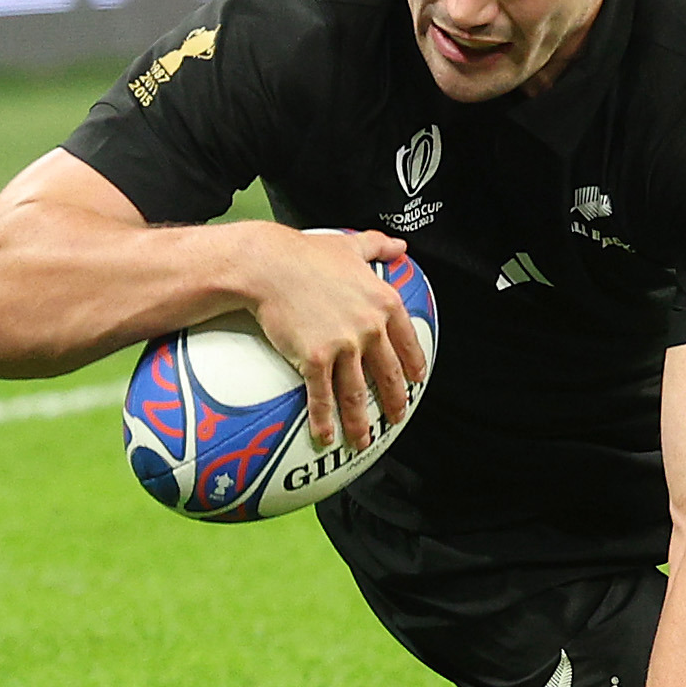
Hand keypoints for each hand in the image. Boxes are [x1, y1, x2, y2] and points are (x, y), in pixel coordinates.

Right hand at [239, 226, 424, 453]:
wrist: (269, 265)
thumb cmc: (307, 253)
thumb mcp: (350, 246)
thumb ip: (378, 246)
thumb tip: (400, 245)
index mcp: (384, 302)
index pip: (407, 341)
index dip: (413, 364)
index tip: (416, 380)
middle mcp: (370, 328)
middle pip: (388, 373)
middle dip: (394, 400)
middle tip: (396, 417)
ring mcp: (344, 346)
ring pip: (357, 393)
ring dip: (361, 422)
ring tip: (362, 440)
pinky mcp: (315, 359)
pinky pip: (323, 396)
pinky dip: (325, 420)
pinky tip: (326, 437)